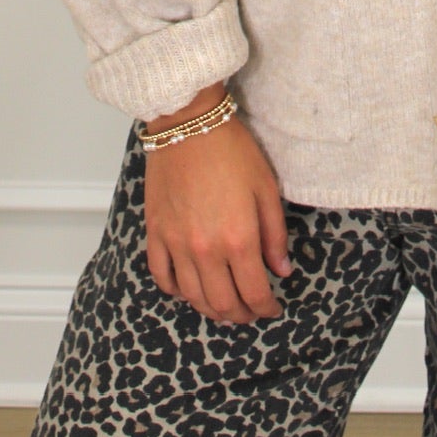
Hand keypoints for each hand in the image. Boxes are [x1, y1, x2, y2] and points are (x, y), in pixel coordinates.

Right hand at [142, 90, 292, 324]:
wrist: (188, 122)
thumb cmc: (230, 148)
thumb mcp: (265, 187)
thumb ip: (274, 234)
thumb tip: (280, 270)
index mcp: (238, 238)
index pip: (254, 293)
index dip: (266, 308)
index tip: (273, 308)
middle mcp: (205, 249)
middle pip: (224, 304)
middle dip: (242, 315)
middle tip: (252, 311)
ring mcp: (177, 244)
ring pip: (194, 297)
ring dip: (212, 309)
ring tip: (225, 305)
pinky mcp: (156, 233)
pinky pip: (163, 277)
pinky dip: (177, 291)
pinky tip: (189, 288)